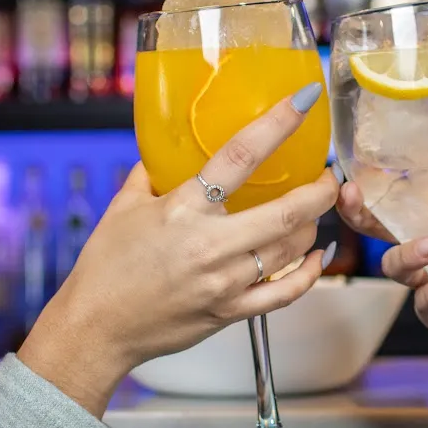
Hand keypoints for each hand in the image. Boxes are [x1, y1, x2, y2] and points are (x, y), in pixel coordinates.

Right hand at [20, 82, 338, 416]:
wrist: (97, 327)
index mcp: (182, 208)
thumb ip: (151, 172)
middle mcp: (209, 244)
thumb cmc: (106, 266)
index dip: (278, 124)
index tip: (305, 100)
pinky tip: (316, 255)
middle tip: (331, 175)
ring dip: (313, 226)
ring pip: (291, 249)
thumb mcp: (123, 207)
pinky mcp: (231, 312)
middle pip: (286, 212)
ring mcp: (224, 282)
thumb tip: (170, 146)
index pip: (240, 155)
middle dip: (320, 190)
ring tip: (314, 211)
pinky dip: (310, 272)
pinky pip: (286, 293)